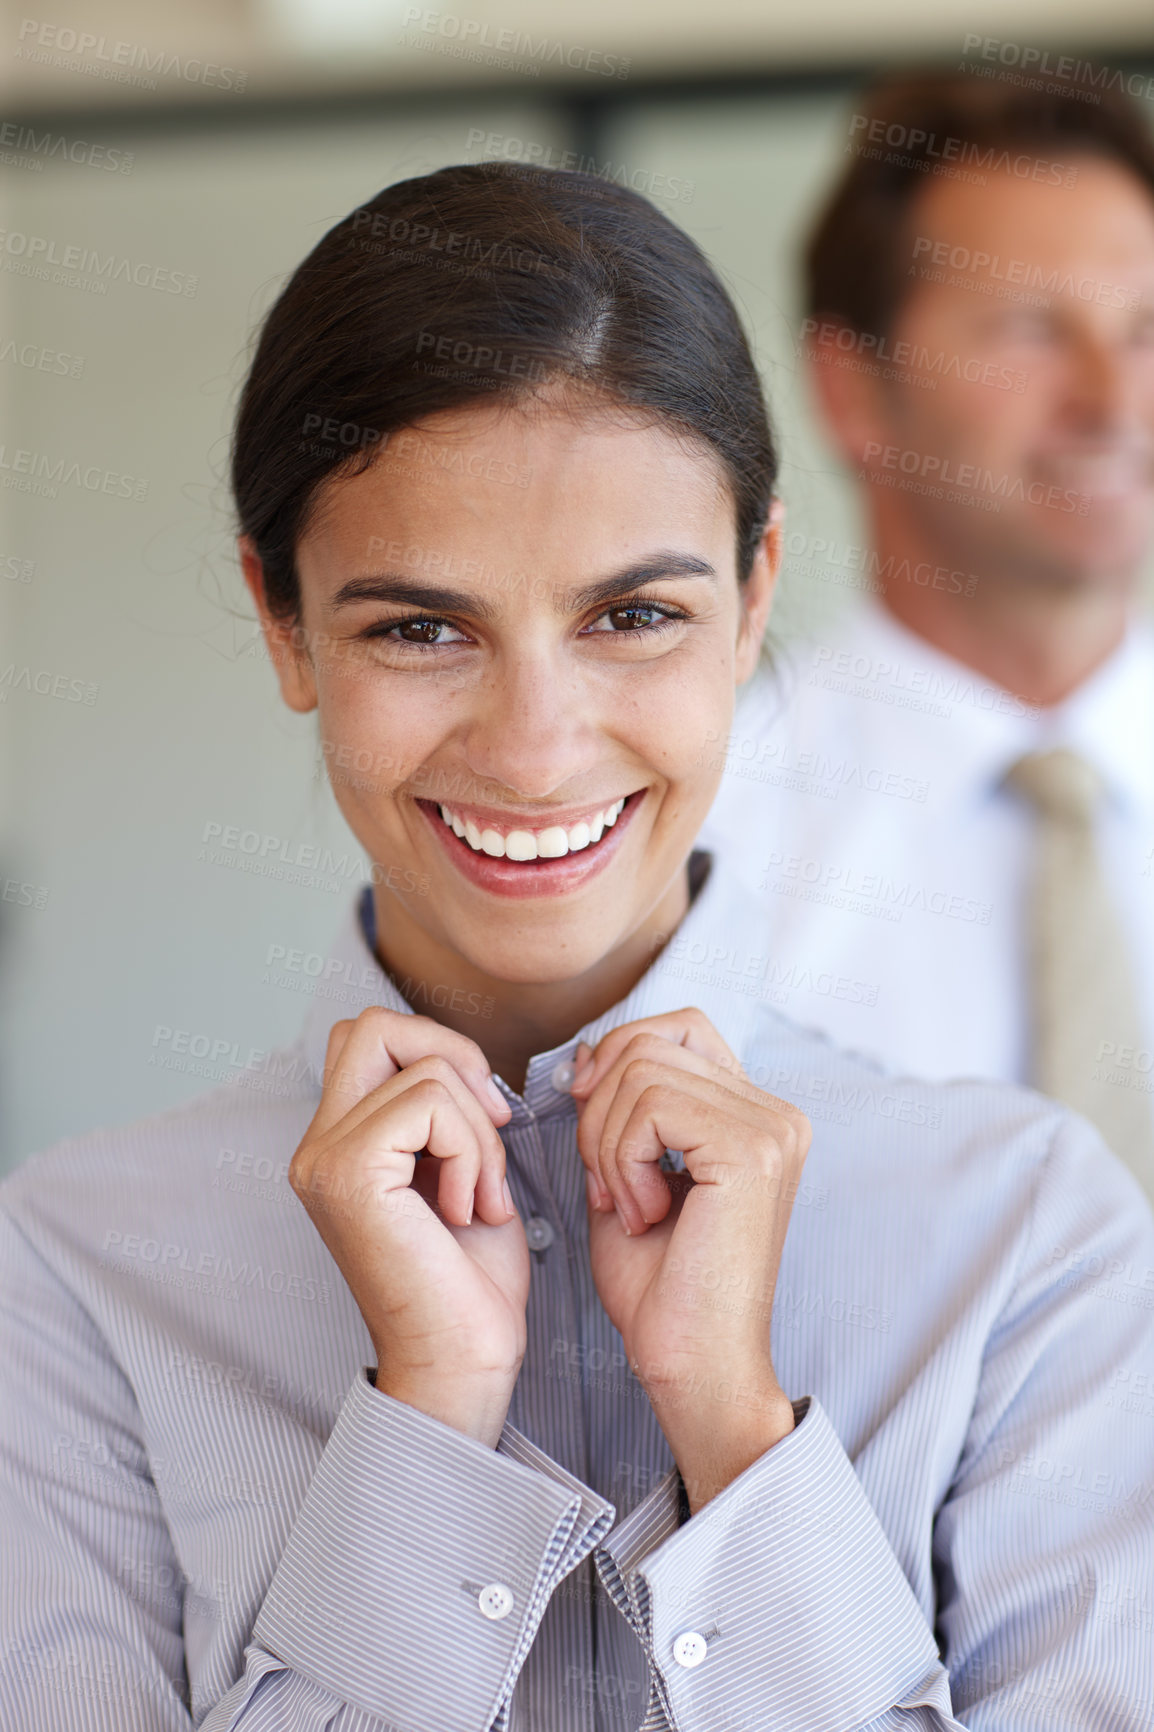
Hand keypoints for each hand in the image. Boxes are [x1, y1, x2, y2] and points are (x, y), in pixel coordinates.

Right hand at [290, 1007, 528, 1446]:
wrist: (463, 1363)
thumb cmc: (470, 1282)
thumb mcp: (460, 1168)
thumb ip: (444, 1110)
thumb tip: (464, 1058)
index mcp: (339, 1143)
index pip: (368, 1035)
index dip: (437, 1047)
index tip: (486, 1115)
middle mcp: (316, 1147)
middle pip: (372, 1025)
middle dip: (453, 1057)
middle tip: (491, 1127)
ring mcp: (324, 1160)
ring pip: (423, 1069)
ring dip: (479, 1130)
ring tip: (479, 1197)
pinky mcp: (349, 1174)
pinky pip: (429, 1103)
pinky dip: (471, 1150)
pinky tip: (467, 1209)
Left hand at [572, 1009, 809, 1511]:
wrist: (693, 1368)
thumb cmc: (662, 1289)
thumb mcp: (628, 1173)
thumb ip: (621, 1110)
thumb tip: (590, 1055)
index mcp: (757, 1115)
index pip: (680, 1025)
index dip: (619, 1054)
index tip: (587, 1111)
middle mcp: (778, 1112)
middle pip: (651, 1042)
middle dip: (600, 1109)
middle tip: (607, 1184)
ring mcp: (771, 1128)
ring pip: (642, 1071)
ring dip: (607, 1142)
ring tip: (629, 1206)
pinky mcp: (751, 1150)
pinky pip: (651, 1106)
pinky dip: (621, 1158)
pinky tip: (643, 1213)